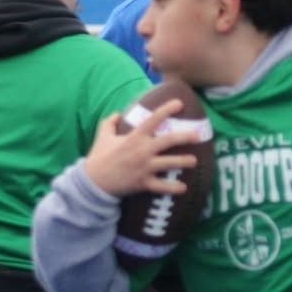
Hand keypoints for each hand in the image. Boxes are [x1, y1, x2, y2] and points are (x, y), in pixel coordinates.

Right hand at [84, 101, 201, 197]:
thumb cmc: (99, 157)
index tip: (179, 103)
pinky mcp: (144, 183)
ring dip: (184, 161)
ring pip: (169, 163)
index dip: (167, 110)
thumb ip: (110, 122)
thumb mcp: (102, 136)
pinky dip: (173, 188)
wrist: (93, 181)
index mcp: (134, 137)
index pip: (153, 120)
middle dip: (185, 137)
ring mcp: (145, 168)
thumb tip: (117, 114)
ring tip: (194, 160)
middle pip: (168, 141)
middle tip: (198, 135)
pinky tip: (184, 188)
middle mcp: (142, 151)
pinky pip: (162, 186)